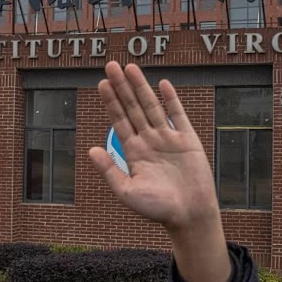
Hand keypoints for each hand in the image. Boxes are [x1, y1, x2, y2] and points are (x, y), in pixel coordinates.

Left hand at [89, 61, 230, 281]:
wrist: (189, 216)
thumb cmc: (158, 209)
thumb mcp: (126, 192)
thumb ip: (110, 171)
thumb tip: (92, 150)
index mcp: (134, 153)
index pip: (119, 121)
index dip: (111, 102)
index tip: (102, 84)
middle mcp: (149, 141)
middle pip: (132, 108)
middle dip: (122, 87)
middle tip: (111, 65)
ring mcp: (168, 139)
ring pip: (152, 107)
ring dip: (141, 87)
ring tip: (130, 68)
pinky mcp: (187, 140)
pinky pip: (178, 115)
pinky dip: (171, 100)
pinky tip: (162, 84)